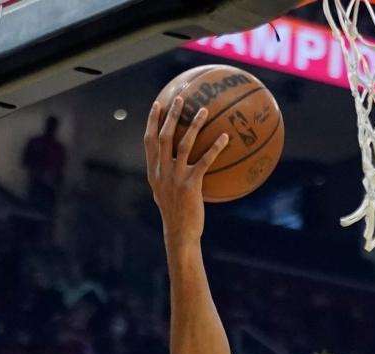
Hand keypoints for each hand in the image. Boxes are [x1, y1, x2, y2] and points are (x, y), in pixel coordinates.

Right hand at [144, 98, 229, 244]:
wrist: (180, 233)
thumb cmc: (175, 215)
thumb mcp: (164, 194)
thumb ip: (165, 176)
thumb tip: (172, 163)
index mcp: (154, 173)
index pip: (149, 142)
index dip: (152, 121)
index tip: (157, 104)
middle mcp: (162, 172)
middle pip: (164, 137)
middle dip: (171, 115)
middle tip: (180, 98)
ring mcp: (176, 178)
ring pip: (183, 144)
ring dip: (194, 125)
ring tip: (204, 110)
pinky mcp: (191, 185)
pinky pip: (205, 161)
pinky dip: (215, 147)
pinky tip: (225, 137)